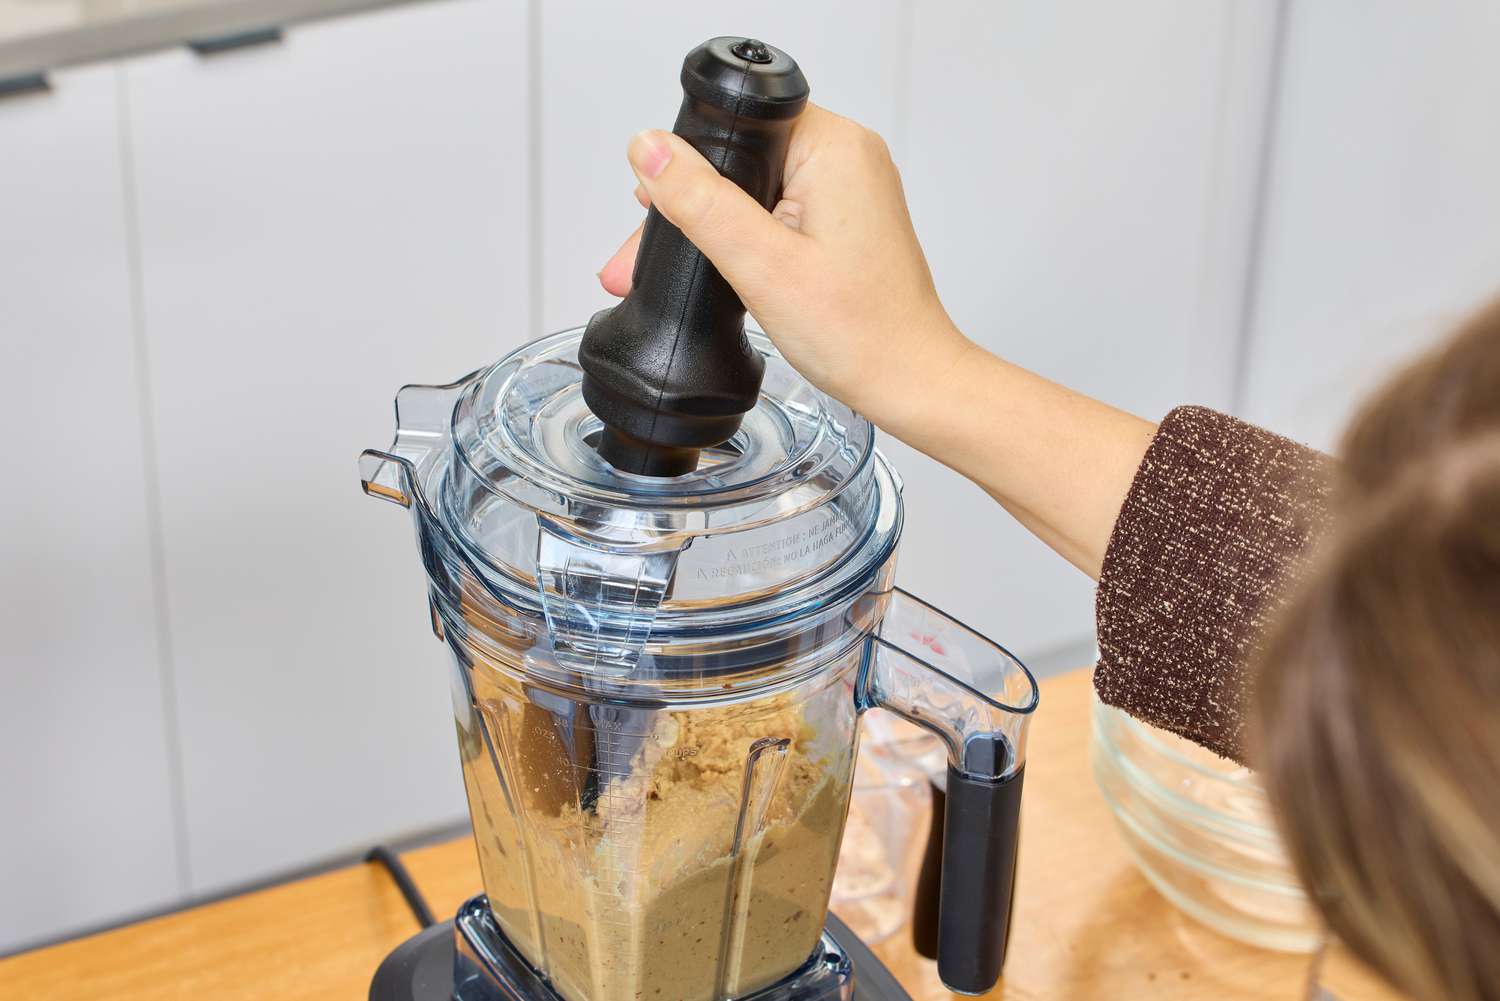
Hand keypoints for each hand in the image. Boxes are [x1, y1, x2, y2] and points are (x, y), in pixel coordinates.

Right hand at [601, 104, 1154, 578]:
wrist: (909, 382)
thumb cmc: (860, 333)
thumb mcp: (760, 265)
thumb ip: (700, 201)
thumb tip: (649, 150)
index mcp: (833, 148)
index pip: (736, 123)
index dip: (687, 165)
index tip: (657, 210)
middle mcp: (847, 157)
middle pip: (740, 157)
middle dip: (688, 207)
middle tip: (644, 259)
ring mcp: (849, 188)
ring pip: (753, 188)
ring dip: (711, 228)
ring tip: (677, 274)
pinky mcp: (844, 220)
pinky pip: (777, 212)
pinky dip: (745, 241)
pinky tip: (722, 274)